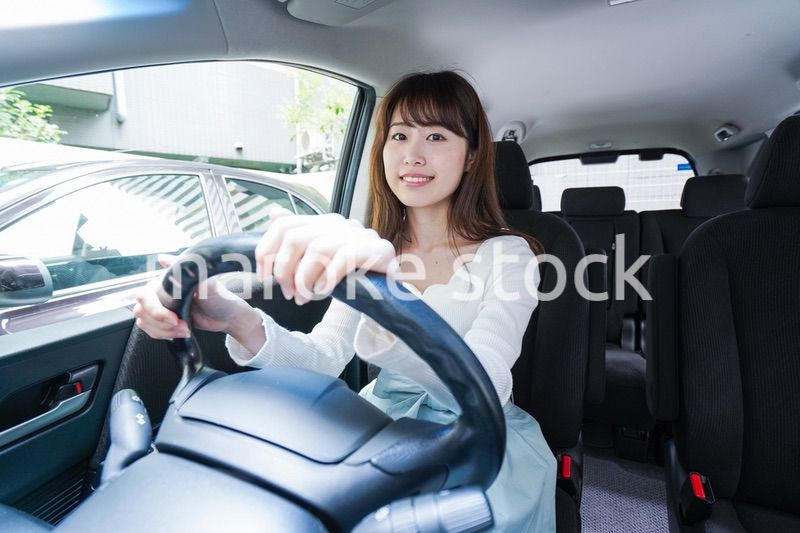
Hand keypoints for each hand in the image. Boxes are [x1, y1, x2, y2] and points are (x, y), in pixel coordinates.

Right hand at [132, 255, 245, 338]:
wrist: (227, 316)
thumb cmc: (219, 297)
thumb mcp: (205, 282)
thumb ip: (185, 271)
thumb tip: (162, 258)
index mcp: (167, 282)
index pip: (144, 295)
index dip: (155, 310)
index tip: (173, 318)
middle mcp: (160, 293)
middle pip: (141, 310)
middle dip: (160, 323)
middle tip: (181, 325)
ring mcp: (161, 308)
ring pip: (144, 322)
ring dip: (164, 330)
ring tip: (184, 329)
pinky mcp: (164, 321)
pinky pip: (151, 330)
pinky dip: (163, 335)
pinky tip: (179, 332)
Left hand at [256, 207, 395, 304]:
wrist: (391, 290)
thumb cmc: (352, 275)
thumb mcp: (321, 258)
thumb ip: (299, 238)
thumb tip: (273, 214)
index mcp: (323, 223)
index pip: (284, 225)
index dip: (268, 252)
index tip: (265, 277)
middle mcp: (340, 224)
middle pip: (295, 237)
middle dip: (285, 270)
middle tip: (289, 294)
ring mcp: (360, 235)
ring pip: (317, 249)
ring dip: (305, 279)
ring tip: (306, 297)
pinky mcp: (377, 250)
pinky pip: (344, 259)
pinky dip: (328, 278)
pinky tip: (325, 292)